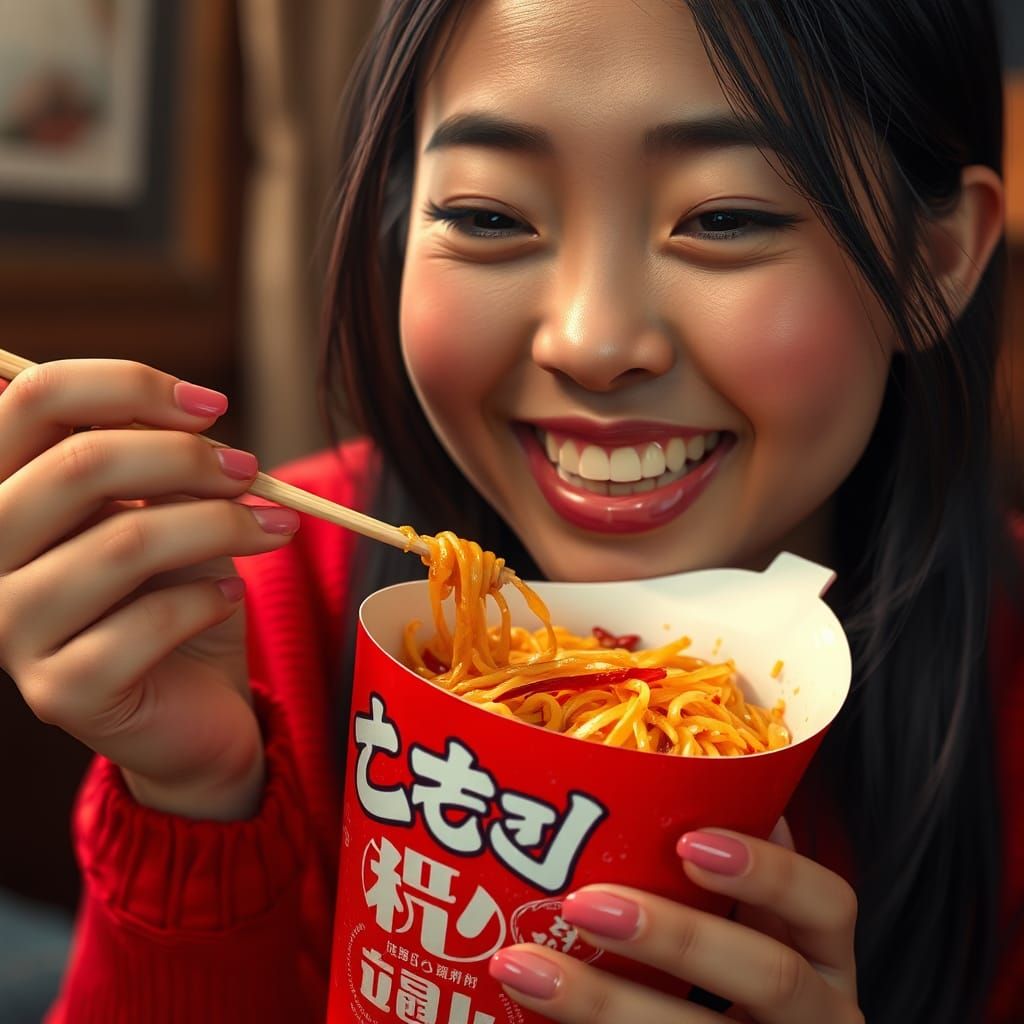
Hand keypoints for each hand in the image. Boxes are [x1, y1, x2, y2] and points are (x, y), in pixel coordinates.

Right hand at [0, 361, 299, 819]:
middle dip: (187, 458)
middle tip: (251, 471)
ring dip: (220, 525)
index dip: (130, 384)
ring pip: (125, 543)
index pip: (34, 398)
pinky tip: (230, 595)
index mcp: (2, 491)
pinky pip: (147, 623)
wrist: (192, 698)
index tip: (212, 405)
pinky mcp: (61, 692)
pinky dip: (208, 598)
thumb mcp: (166, 506)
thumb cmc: (174, 588)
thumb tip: (194, 413)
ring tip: (274, 528)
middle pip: (79, 465)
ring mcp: (12, 630)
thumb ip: (157, 459)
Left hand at [488, 818, 862, 1022]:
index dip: (769, 872)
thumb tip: (700, 783)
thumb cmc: (740, 983)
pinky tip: (529, 1006)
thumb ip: (736, 878)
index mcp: (826, 961)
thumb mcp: (755, 932)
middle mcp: (820, 1018)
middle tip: (584, 904)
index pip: (829, 904)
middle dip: (677, 938)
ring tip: (521, 964)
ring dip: (600, 1002)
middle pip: (770, 978)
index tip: (689, 843)